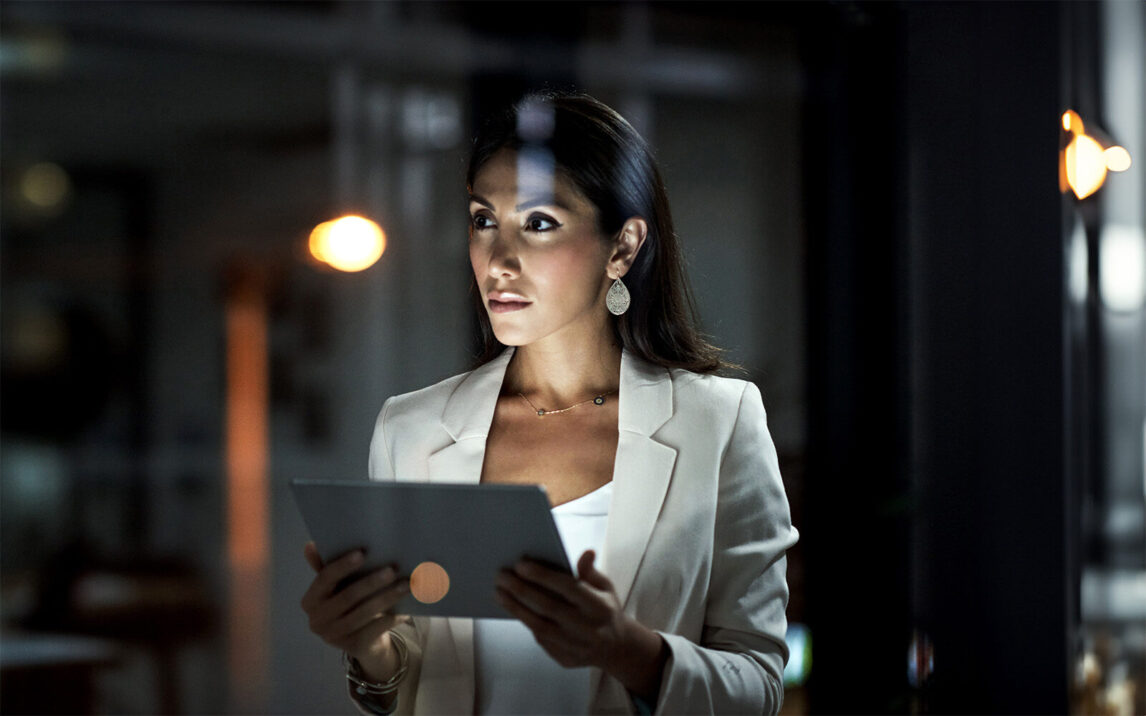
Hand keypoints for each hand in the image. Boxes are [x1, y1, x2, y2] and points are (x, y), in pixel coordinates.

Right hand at [300, 542, 408, 678]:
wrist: (360, 641)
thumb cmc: (347, 604)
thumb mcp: (336, 587)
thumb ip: (326, 566)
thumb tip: (309, 545)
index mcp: (310, 600)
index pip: (324, 579)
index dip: (342, 566)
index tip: (362, 553)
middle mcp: (317, 620)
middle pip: (347, 597)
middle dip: (371, 582)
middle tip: (393, 569)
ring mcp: (334, 636)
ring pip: (363, 613)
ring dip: (387, 598)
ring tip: (406, 585)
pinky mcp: (353, 647)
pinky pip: (375, 629)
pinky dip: (392, 618)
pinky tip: (406, 609)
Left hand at [495, 550, 667, 701]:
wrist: (616, 649)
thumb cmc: (605, 610)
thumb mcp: (606, 588)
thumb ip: (591, 571)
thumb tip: (586, 553)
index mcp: (599, 607)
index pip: (567, 588)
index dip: (543, 576)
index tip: (520, 564)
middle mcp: (587, 628)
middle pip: (548, 607)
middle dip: (521, 590)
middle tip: (501, 575)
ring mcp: (575, 646)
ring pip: (539, 626)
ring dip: (515, 607)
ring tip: (498, 592)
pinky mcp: (565, 658)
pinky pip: (540, 639)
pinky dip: (525, 622)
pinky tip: (512, 607)